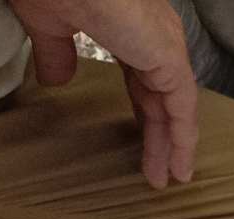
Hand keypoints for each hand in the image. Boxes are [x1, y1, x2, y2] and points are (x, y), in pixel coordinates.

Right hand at [7, 0, 196, 187]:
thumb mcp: (50, 24)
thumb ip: (57, 54)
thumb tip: (56, 80)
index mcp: (130, 25)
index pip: (143, 78)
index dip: (142, 112)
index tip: (137, 140)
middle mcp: (155, 34)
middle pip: (161, 97)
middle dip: (160, 136)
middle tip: (158, 171)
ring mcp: (165, 45)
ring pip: (175, 107)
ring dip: (172, 146)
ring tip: (170, 179)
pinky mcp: (168, 57)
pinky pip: (182, 107)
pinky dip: (183, 139)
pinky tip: (179, 166)